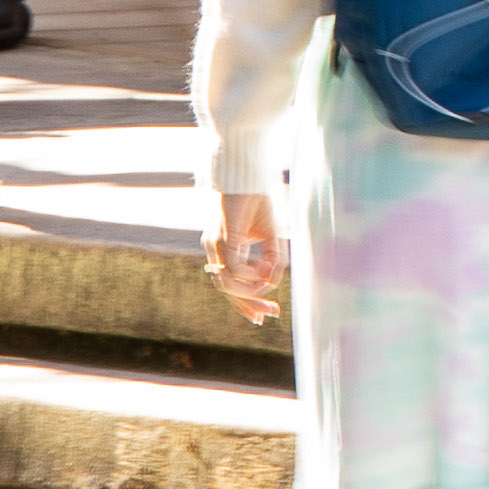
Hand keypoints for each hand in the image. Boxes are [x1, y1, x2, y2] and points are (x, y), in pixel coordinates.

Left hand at [206, 192, 287, 323]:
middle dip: (250, 305)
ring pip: (226, 283)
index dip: (249, 302)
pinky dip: (250, 273)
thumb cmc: (258, 199)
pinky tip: (265, 265)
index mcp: (224, 249)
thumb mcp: (270, 235)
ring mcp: (215, 245)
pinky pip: (234, 267)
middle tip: (271, 314)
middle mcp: (215, 250)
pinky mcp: (223, 238)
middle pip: (227, 290)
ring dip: (251, 290)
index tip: (271, 312)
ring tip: (270, 282)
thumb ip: (272, 259)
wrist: (247, 173)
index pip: (232, 285)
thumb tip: (271, 283)